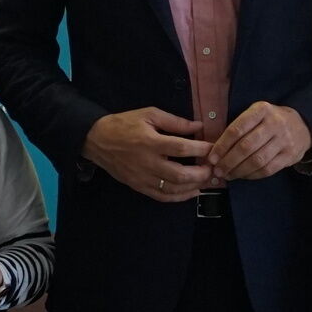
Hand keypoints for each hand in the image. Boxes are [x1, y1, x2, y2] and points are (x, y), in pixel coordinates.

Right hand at [85, 108, 213, 200]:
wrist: (98, 140)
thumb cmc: (125, 124)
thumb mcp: (149, 114)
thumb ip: (175, 121)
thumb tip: (198, 126)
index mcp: (150, 142)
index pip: (181, 148)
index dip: (201, 149)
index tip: (213, 148)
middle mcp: (147, 162)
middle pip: (180, 174)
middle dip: (201, 173)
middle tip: (212, 167)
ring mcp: (143, 178)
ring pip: (173, 189)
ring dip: (194, 186)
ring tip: (207, 179)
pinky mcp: (139, 187)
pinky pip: (163, 197)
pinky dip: (180, 197)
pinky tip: (192, 191)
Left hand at [206, 101, 310, 181]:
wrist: (303, 125)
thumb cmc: (270, 120)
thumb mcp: (256, 114)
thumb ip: (239, 128)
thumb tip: (216, 150)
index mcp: (261, 110)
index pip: (237, 129)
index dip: (222, 146)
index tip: (212, 158)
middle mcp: (274, 124)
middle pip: (246, 147)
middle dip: (228, 161)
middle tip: (218, 170)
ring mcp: (284, 140)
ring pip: (257, 160)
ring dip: (239, 171)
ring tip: (228, 175)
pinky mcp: (290, 155)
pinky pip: (267, 169)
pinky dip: (252, 175)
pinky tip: (243, 176)